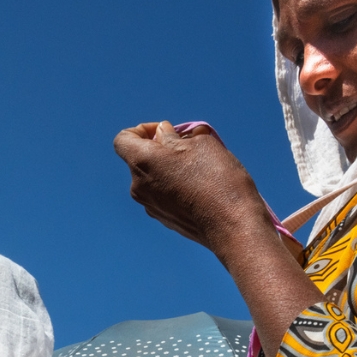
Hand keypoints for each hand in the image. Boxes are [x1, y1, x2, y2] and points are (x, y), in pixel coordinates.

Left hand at [113, 121, 269, 253]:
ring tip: (200, 169)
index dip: (142, 129)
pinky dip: (176, 187)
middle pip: (141, 159)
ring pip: (154, 178)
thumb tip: (164, 134)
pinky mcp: (165, 220)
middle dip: (162, 149)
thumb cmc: (218, 180)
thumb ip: (175, 135)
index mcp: (143, 162)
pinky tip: (201, 189)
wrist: (233, 227)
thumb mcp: (201, 143)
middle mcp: (139, 186)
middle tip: (190, 147)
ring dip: (170, 168)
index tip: (166, 132)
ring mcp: (151, 206)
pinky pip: (164, 196)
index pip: (123, 139)